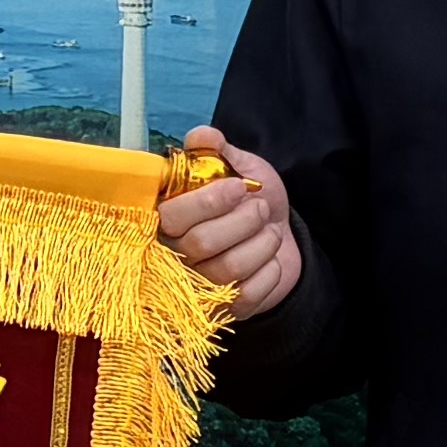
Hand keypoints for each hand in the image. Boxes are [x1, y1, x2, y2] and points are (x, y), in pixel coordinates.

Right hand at [156, 126, 302, 312]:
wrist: (279, 233)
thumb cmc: (248, 200)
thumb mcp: (238, 167)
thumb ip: (217, 150)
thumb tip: (202, 136)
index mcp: (166, 219)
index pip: (170, 217)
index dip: (206, 201)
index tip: (237, 187)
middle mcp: (173, 257)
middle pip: (200, 243)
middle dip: (242, 220)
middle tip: (259, 208)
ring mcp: (198, 289)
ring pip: (227, 269)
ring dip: (261, 243)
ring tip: (269, 229)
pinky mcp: (225, 310)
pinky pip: (247, 294)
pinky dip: (269, 271)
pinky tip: (270, 258)